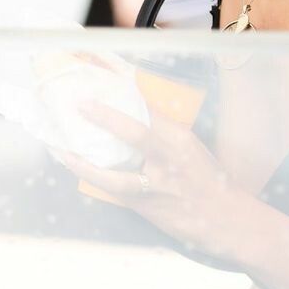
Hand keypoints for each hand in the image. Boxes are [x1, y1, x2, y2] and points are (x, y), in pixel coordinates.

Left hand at [60, 102, 247, 256]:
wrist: (226, 219)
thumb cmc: (208, 181)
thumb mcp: (190, 148)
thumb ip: (163, 132)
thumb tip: (129, 114)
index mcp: (180, 137)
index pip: (147, 105)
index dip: (122, 87)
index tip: (100, 69)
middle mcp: (170, 157)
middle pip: (135, 130)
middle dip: (105, 116)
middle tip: (79, 102)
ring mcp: (158, 183)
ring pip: (119, 167)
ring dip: (87, 156)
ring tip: (63, 144)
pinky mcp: (146, 203)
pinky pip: (112, 187)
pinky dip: (90, 175)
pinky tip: (71, 163)